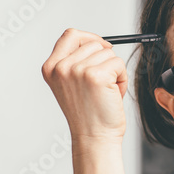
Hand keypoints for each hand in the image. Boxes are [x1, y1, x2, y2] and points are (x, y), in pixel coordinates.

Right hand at [41, 28, 128, 142]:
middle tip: (102, 84)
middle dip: (105, 60)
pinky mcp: (96, 76)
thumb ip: (75, 61)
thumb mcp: (70, 84)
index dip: (89, 37)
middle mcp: (61, 67)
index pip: (70, 35)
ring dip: (114, 71)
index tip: (102, 47)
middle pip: (94, 43)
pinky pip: (119, 64)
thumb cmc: (87, 114)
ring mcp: (77, 70)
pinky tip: (113, 94)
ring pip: (108, 53)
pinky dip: (122, 78)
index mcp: (51, 68)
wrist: (94, 138)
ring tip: (106, 91)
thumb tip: (99, 42)